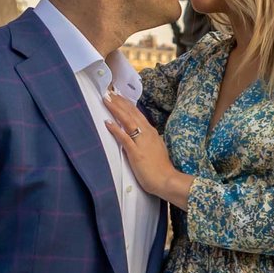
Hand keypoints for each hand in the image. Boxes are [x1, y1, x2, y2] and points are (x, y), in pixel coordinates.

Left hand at [101, 90, 192, 205]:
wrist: (167, 180)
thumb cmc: (161, 168)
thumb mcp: (155, 148)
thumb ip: (148, 140)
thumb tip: (140, 135)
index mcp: (151, 132)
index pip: (137, 114)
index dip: (126, 104)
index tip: (117, 96)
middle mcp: (147, 133)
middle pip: (131, 113)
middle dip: (119, 102)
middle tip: (108, 92)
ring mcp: (141, 142)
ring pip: (128, 121)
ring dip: (116, 109)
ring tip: (106, 100)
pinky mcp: (136, 153)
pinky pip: (124, 138)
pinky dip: (116, 129)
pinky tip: (107, 122)